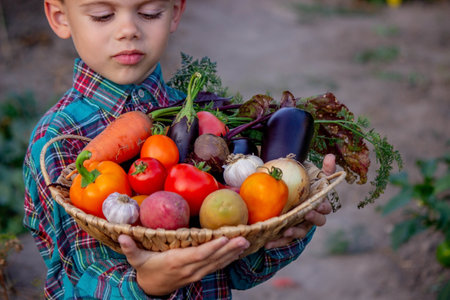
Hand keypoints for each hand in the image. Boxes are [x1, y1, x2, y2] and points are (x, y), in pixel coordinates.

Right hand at [118, 234, 249, 295]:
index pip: (198, 255)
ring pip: (217, 263)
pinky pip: (216, 266)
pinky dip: (228, 259)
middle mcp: (189, 269)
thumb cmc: (146, 270)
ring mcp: (196, 273)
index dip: (212, 248)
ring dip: (232, 253)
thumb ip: (130, 248)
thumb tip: (122, 235)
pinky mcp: (199, 274)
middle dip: (229, 249)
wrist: (151, 290)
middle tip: (244, 238)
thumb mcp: (137, 260)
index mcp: (176, 262)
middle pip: (212, 258)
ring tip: (245, 243)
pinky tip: (237, 251)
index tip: (224, 238)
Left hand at [264, 154, 335, 248]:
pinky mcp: (288, 234)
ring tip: (285, 231)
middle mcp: (311, 218)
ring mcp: (301, 227)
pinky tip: (267, 244)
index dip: (323, 206)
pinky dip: (277, 243)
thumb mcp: (314, 178)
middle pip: (317, 221)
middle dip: (313, 218)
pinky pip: (284, 241)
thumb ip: (324, 169)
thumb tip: (330, 156)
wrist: (292, 202)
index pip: (326, 207)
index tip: (319, 203)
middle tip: (306, 213)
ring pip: (301, 232)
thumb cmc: (306, 189)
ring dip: (294, 232)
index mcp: (319, 205)